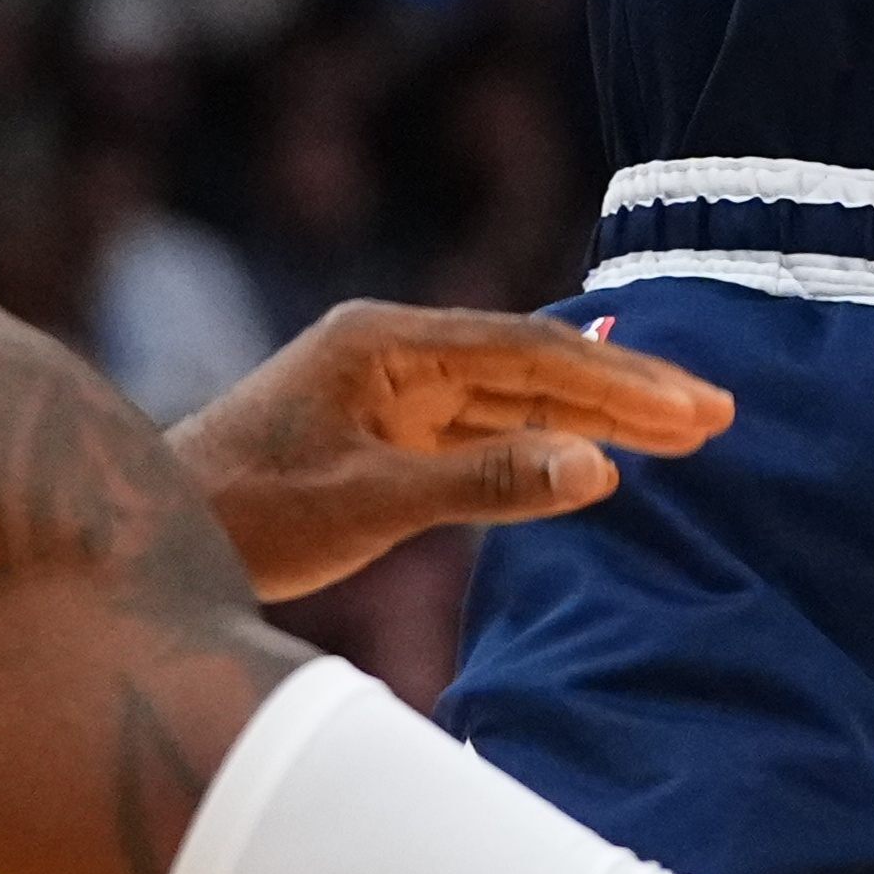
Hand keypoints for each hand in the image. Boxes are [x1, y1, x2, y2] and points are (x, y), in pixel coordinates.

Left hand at [168, 300, 731, 602]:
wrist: (154, 534)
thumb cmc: (247, 515)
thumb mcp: (372, 503)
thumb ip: (487, 483)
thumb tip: (601, 467)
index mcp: (387, 339)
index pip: (528, 351)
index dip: (617, 379)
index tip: (692, 405)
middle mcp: (396, 348)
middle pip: (532, 363)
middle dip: (626, 388)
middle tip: (719, 412)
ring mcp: (392, 387)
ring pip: (515, 395)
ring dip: (596, 414)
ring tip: (687, 429)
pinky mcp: (387, 429)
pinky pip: (486, 426)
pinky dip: (546, 438)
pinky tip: (598, 448)